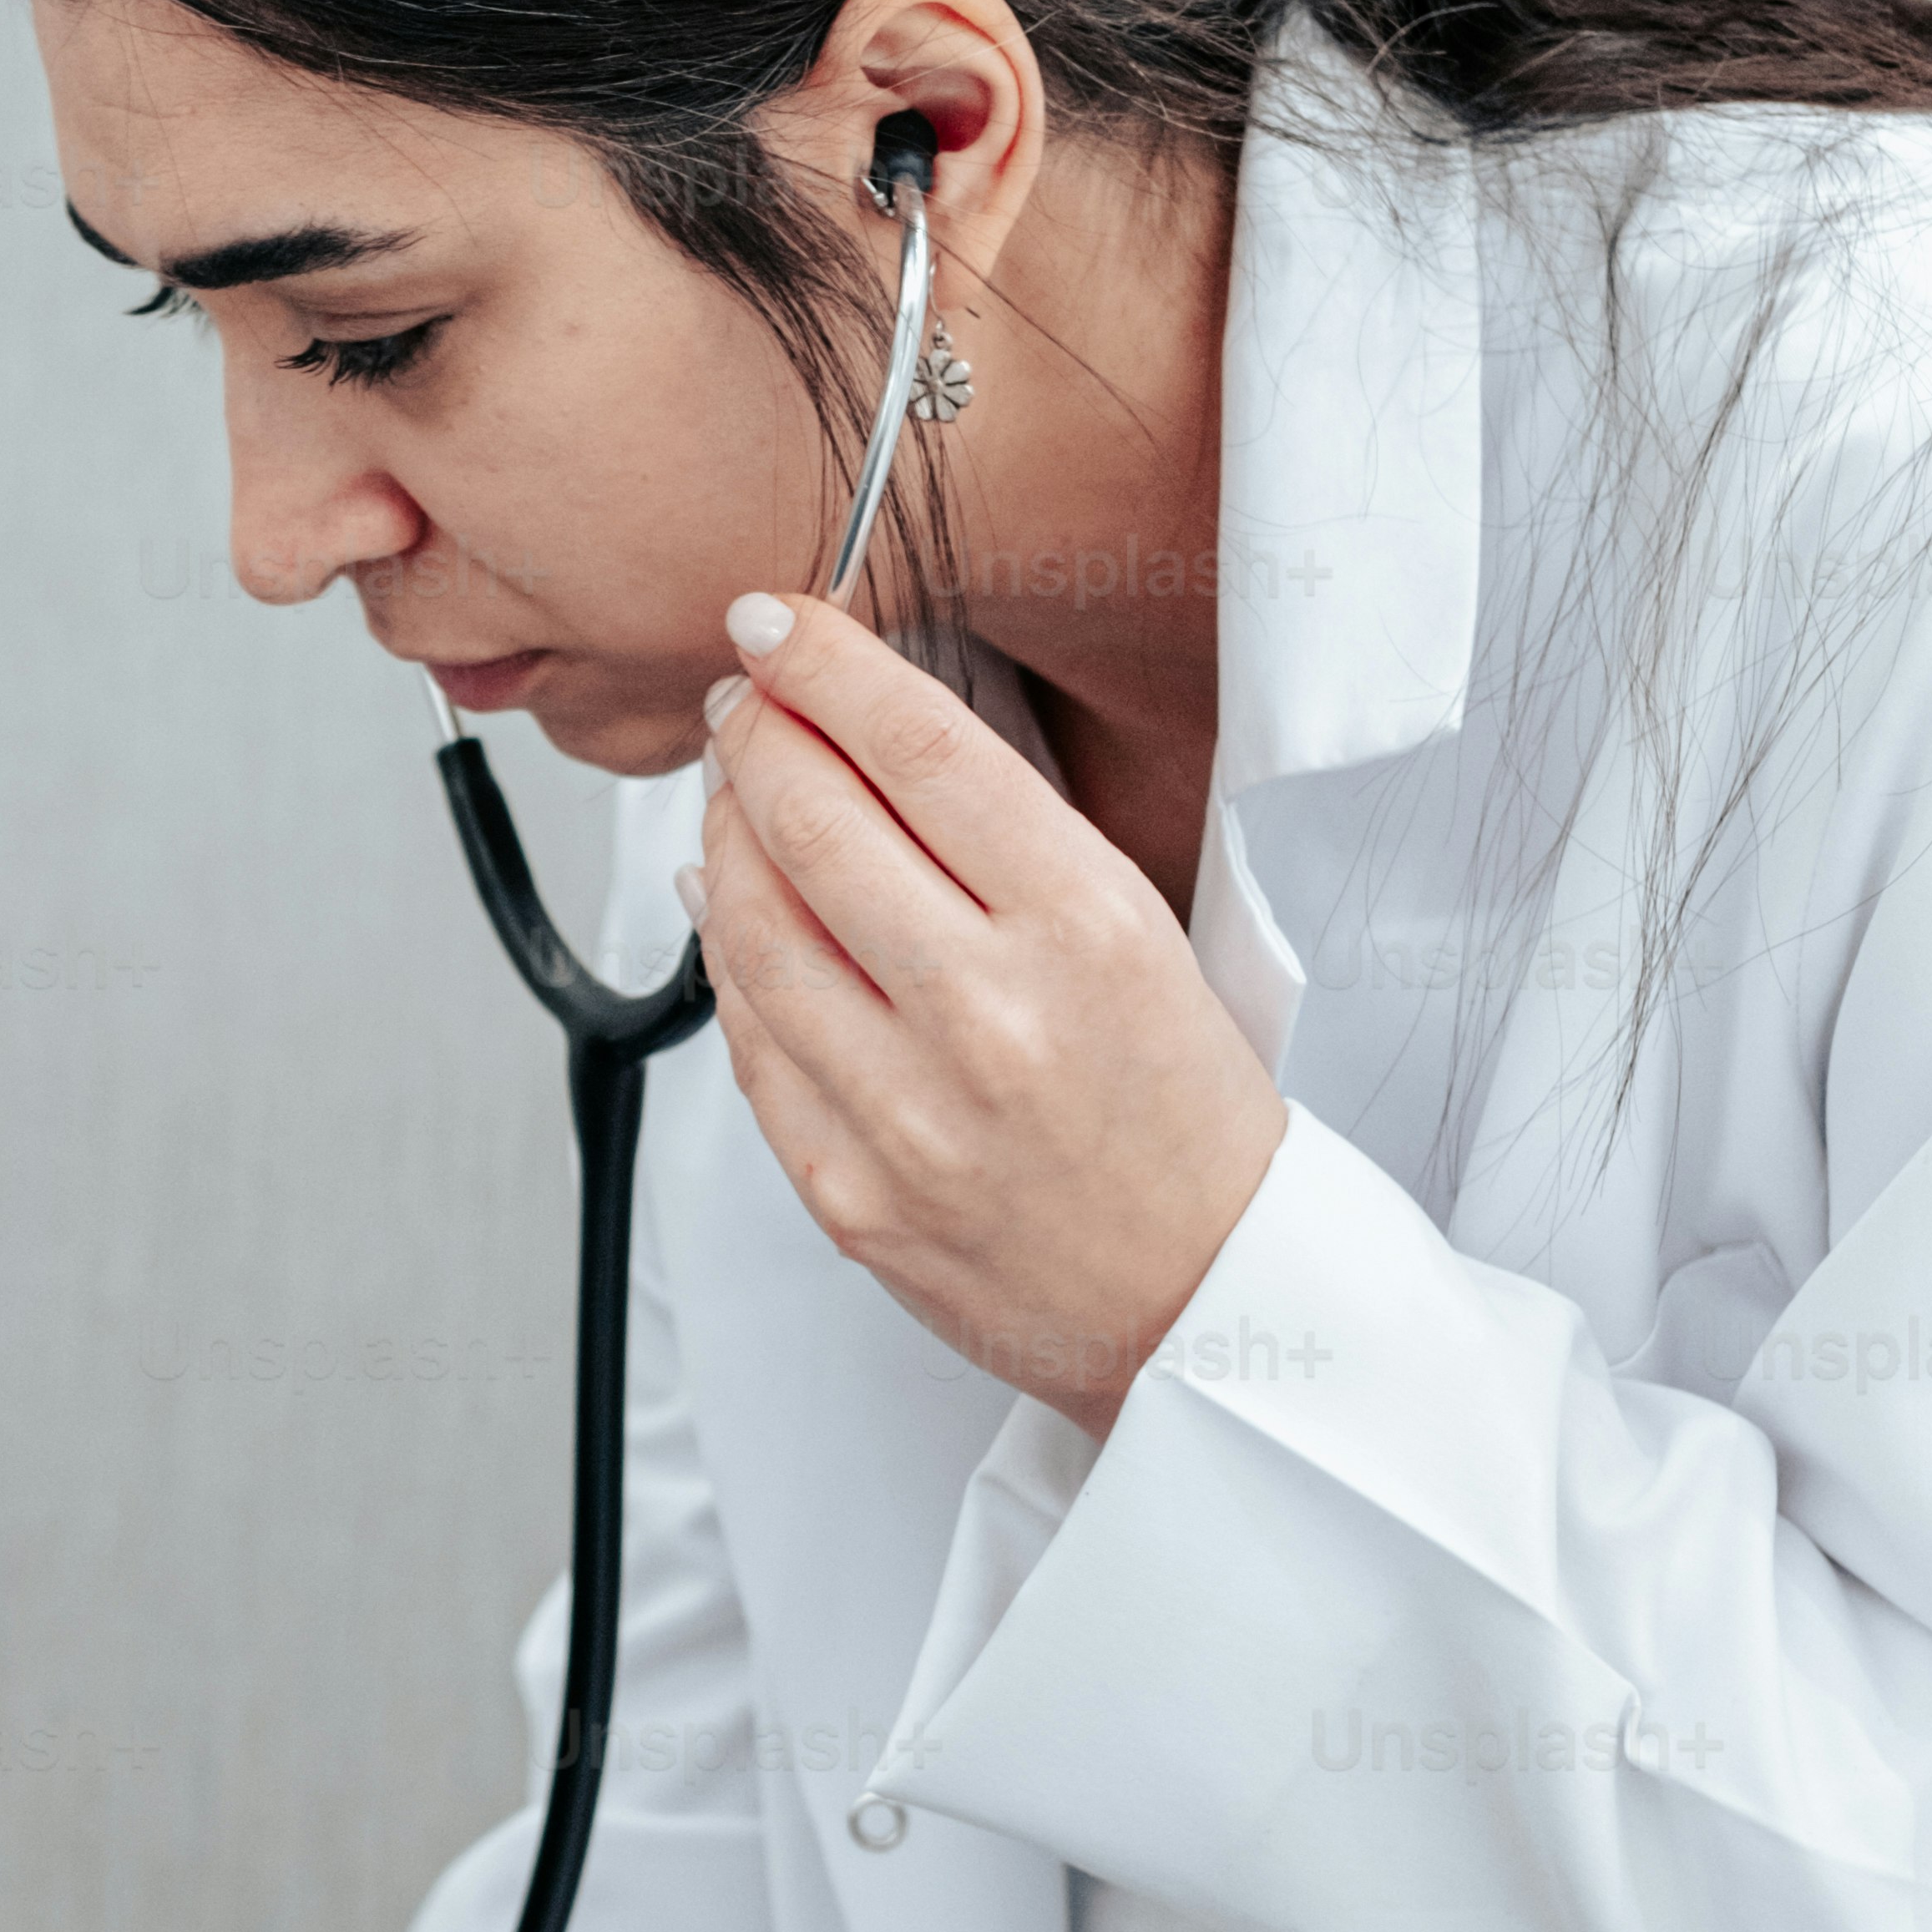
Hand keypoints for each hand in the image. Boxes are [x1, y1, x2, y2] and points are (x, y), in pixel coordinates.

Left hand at [677, 595, 1288, 1442]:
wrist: (1210, 1308)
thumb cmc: (1189, 1123)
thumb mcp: (1149, 940)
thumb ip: (1011, 846)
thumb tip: (860, 749)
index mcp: (1087, 931)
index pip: (917, 749)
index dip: (824, 665)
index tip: (776, 624)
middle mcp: (988, 1015)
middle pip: (812, 821)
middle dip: (754, 735)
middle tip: (740, 701)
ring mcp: (905, 1112)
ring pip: (750, 926)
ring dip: (722, 835)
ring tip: (732, 794)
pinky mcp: (846, 1192)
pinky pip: (750, 1042)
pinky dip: (724, 957)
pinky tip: (725, 908)